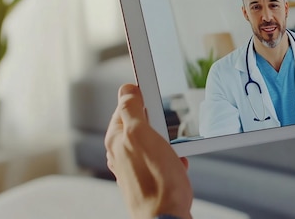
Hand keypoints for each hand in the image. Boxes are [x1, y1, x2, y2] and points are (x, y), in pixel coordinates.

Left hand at [105, 84, 192, 218]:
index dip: (141, 97)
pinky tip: (177, 165)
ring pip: (154, 141)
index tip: (155, 94)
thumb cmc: (157, 181)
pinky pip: (163, 159)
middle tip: (168, 128)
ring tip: (173, 150)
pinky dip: (173, 159)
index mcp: (116, 139)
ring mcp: (135, 167)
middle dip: (159, 123)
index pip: (124, 106)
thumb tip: (126, 90)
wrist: (167, 217)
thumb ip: (131, 110)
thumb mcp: (142, 134)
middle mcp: (122, 153)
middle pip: (141, 123)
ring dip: (168, 142)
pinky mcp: (150, 179)